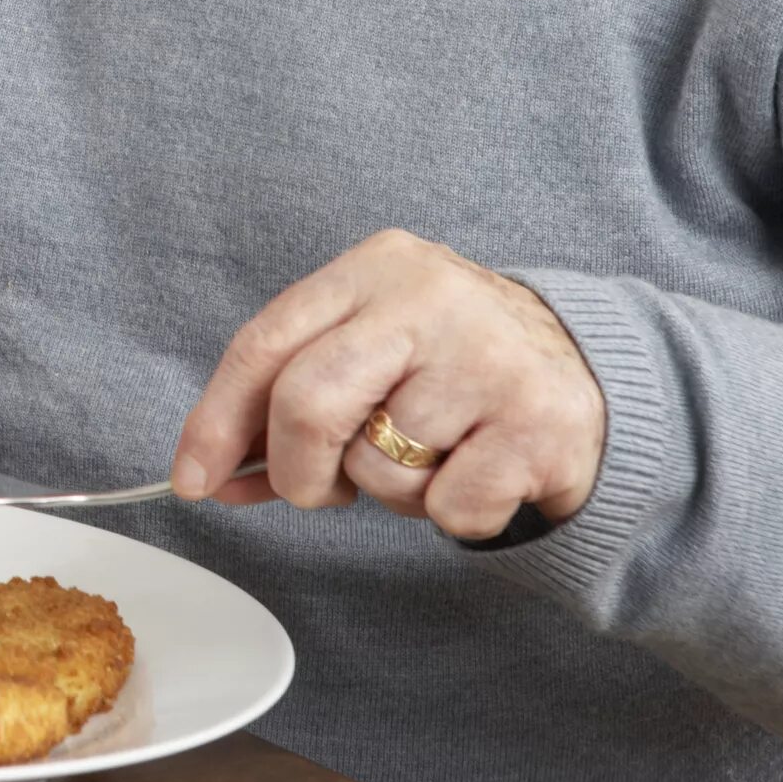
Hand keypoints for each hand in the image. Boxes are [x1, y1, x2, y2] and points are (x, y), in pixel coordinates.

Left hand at [170, 230, 606, 540]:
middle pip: (308, 402)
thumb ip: (288, 401)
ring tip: (435, 454)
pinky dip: (452, 513)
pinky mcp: (539, 423)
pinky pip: (448, 508)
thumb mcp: (371, 351)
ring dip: (392, 492)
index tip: (192, 479)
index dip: (217, 419)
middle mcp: (429, 297)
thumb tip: (210, 474)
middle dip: (295, 471)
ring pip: (379, 467)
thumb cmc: (450, 367)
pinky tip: (483, 470)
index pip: (265, 342)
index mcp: (374, 268)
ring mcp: (488, 357)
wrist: (590, 373)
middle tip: (318, 492)